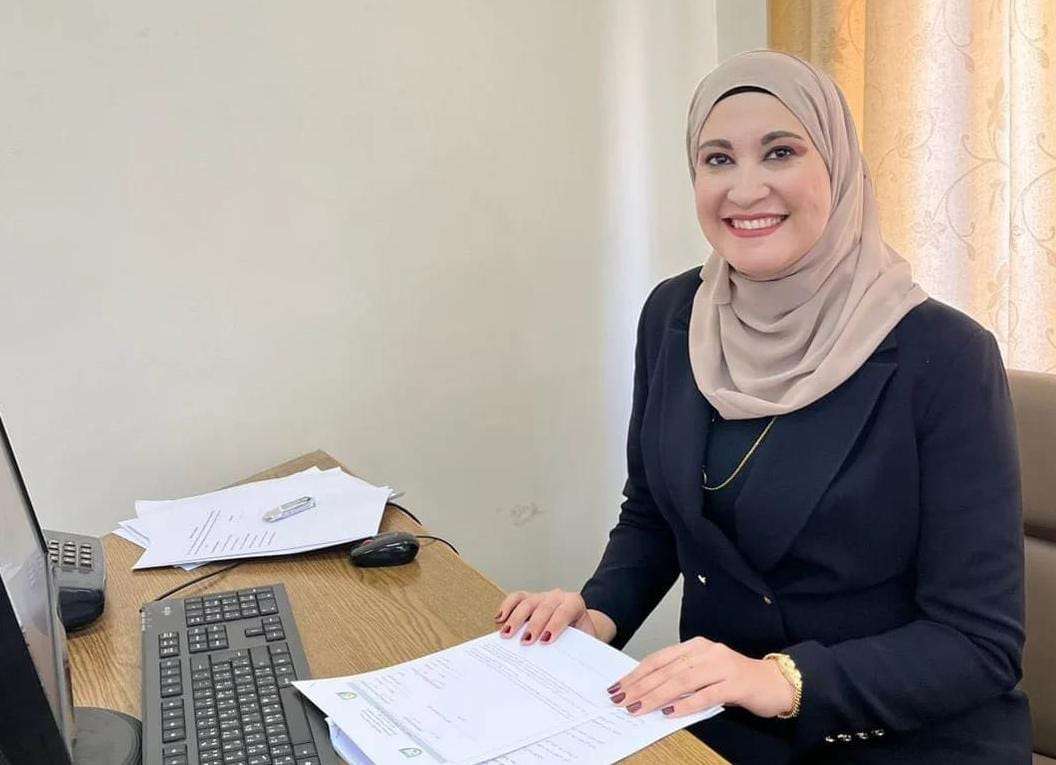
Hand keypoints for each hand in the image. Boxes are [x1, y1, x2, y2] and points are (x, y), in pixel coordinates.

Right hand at [494, 589, 616, 644]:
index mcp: (574, 604)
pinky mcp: (529, 598)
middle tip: (524, 642)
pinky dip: (507, 606)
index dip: (555, 625)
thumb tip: (566, 667)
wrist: (577, 626)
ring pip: (528, 602)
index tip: (546, 640)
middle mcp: (557, 597)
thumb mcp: (583, 642)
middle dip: (533, 625)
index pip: (564, 612)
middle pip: (544, 607)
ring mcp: (541, 596)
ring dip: (516, 619)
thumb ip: (576, 648)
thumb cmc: (578, 636)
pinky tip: (499, 619)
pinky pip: (516, 598)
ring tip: (506, 635)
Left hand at [607, 637, 794, 718]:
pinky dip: (686, 704)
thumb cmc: (737, 680)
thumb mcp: (706, 673)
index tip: (619, 686)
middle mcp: (707, 652)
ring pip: (682, 681)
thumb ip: (682, 677)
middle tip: (622, 699)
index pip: (660, 658)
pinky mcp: (735, 684)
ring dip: (657, 696)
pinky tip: (670, 713)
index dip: (637, 673)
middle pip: (667, 670)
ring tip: (639, 707)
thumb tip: (648, 692)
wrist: (776, 683)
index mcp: (697, 646)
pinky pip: (706, 695)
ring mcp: (722, 666)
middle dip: (641, 686)